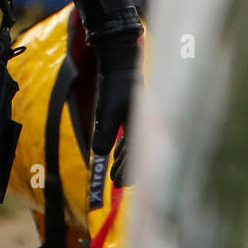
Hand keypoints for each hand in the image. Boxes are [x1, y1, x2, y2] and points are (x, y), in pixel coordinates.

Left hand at [91, 30, 140, 183]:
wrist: (121, 63)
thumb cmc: (115, 87)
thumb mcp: (107, 111)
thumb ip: (105, 133)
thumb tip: (101, 154)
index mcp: (143, 126)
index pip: (137, 154)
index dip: (130, 170)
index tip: (121, 183)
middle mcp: (146, 125)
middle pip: (140, 153)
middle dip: (129, 169)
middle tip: (119, 184)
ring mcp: (142, 119)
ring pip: (136, 145)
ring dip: (126, 160)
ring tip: (116, 176)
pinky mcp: (135, 114)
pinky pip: (133, 135)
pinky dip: (125, 147)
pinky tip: (116, 154)